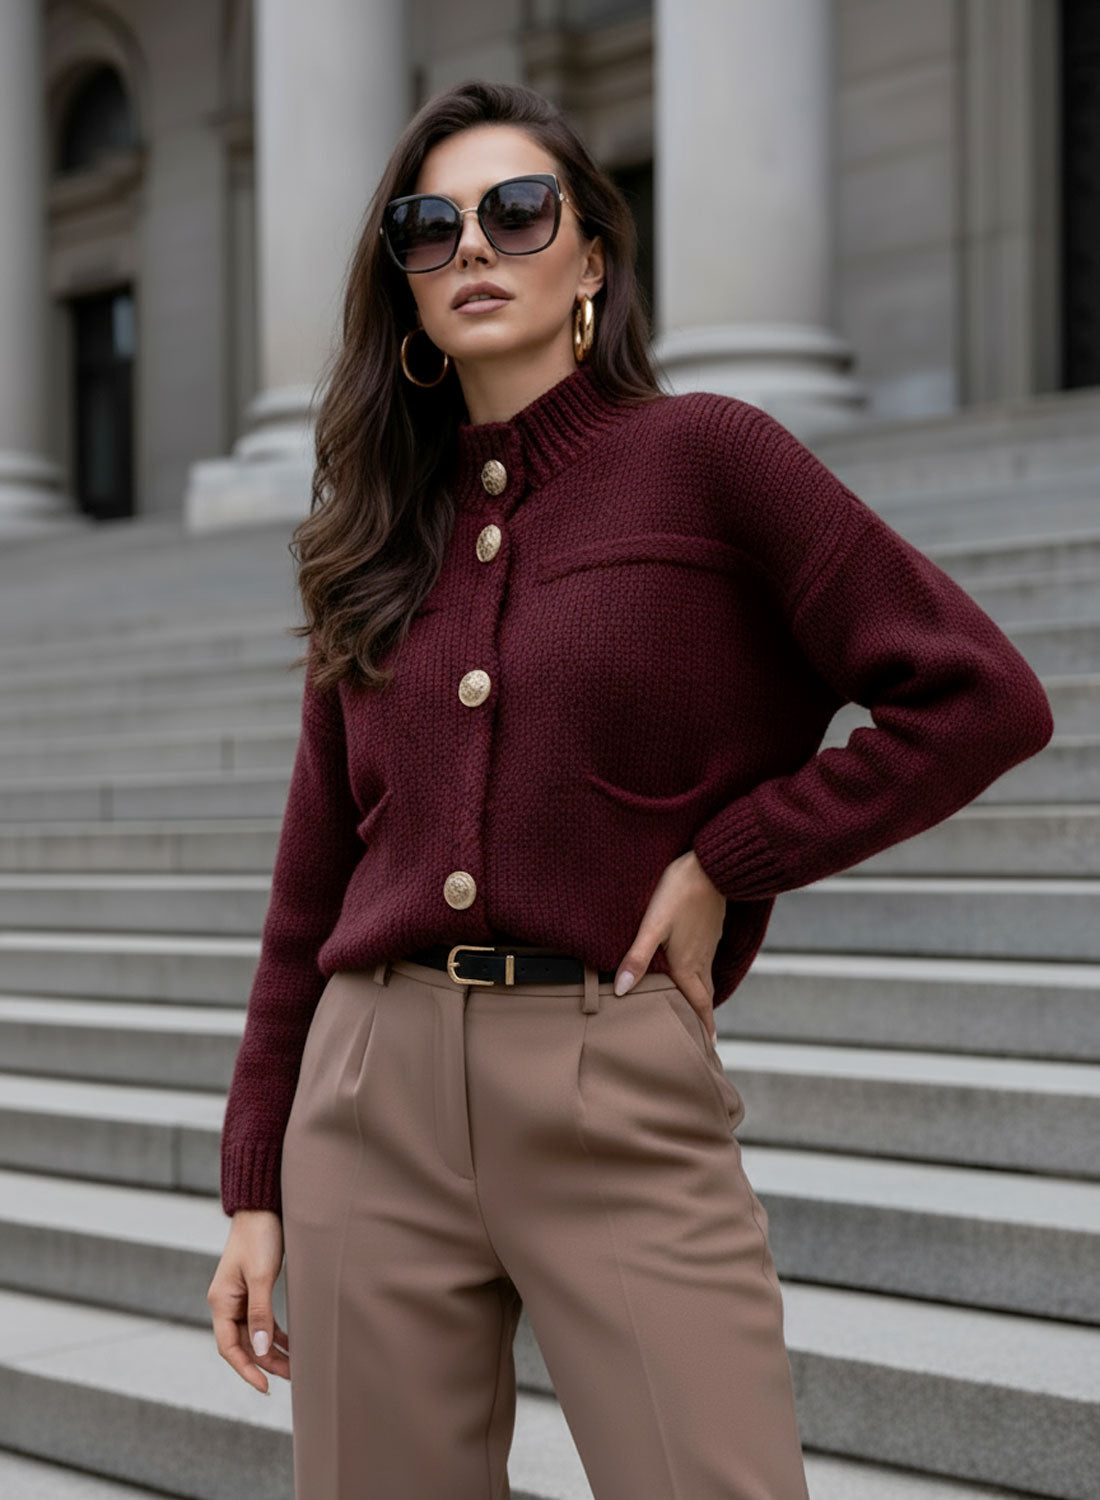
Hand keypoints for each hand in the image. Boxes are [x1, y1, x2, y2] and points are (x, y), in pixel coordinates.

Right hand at [207, 1209, 289, 1392]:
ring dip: (272, 1350)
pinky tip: (290, 1343)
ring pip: (254, 1334)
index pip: (229, 1347)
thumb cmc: (259, 1237)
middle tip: (290, 1376)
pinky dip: (275, 1333)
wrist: (262, 1207)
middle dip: (265, 1363)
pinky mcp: (253, 1289)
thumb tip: (261, 1350)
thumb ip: (260, 1314)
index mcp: (221, 1302)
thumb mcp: (261, 1276)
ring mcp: (240, 1297)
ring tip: (294, 1366)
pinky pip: (262, 1320)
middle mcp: (227, 1303)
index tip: (265, 1386)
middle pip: (243, 1344)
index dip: (246, 1369)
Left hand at [613, 850, 725, 1040]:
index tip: (708, 1048)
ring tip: (697, 1009)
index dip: (703, 1027)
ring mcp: (707, 944)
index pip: (698, 1004)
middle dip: (703, 1017)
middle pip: (704, 996)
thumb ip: (637, 958)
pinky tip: (694, 969)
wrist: (711, 865)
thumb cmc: (678, 893)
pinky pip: (706, 961)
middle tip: (704, 1037)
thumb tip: (622, 992)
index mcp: (688, 965)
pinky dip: (702, 975)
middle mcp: (701, 959)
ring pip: (706, 978)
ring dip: (703, 997)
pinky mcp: (709, 929)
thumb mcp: (653, 925)